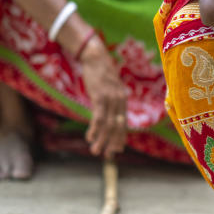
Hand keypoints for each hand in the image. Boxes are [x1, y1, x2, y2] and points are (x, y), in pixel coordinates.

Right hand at [79, 38, 127, 158]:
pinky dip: (95, 129)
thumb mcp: (108, 89)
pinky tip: (90, 138)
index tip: (117, 150)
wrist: (96, 57)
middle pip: (117, 126)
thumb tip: (106, 114)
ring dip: (102, 140)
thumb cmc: (100, 74)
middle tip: (108, 156)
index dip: (120, 137)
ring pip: (108, 125)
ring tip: (96, 152)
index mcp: (122, 100)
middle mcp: (119, 101)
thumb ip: (109, 102)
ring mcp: (111, 99)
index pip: (123, 123)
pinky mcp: (100, 97)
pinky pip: (99, 117)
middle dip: (112, 142)